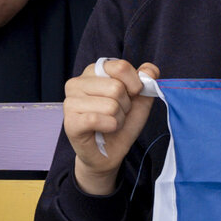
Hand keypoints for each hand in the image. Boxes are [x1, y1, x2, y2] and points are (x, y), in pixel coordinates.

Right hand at [63, 59, 158, 196]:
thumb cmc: (121, 123)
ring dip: (118, 119)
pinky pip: (97, 119)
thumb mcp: (140, 100)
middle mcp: (77, 82)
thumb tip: (150, 70)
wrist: (109, 153)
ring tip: (109, 124)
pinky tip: (103, 130)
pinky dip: (109, 127)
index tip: (131, 96)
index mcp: (94, 72)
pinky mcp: (70, 121)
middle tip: (116, 114)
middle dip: (125, 106)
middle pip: (116, 87)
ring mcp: (70, 102)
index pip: (121, 67)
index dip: (135, 85)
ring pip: (110, 105)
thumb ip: (147, 81)